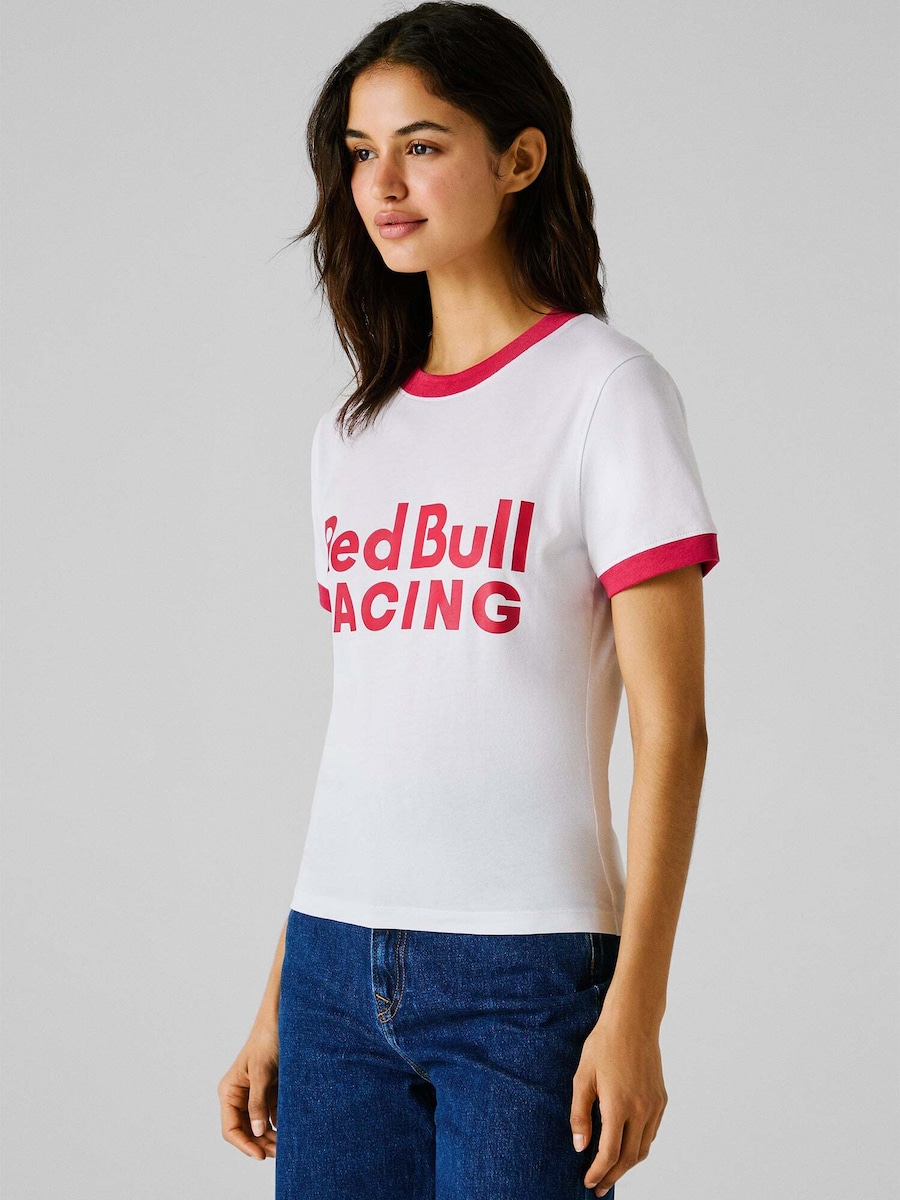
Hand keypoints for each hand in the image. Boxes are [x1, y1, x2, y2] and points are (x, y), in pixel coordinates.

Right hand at [218, 1023, 279, 1160]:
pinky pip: (272, 1114)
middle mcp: (240, 1096)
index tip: (260, 1155)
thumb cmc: (267, 1040)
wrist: (285, 1019)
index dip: (244, 1144)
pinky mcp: (270, 1091)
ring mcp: (255, 1094)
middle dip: (260, 1143)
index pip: (231, 1128)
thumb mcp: (262, 1072)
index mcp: (230, 1091)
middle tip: (278, 1153)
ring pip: (259, 1125)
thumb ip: (258, 1102)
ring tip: (285, 1146)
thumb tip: (255, 1132)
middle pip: (246, 1130)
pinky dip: (279, 1124)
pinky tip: (289, 1131)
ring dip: (270, 1137)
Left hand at [570, 999, 667, 1194]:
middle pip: (629, 1158)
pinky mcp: (661, 1099)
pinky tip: (626, 1145)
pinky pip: (651, 1133)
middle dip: (612, 1176)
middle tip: (599, 1186)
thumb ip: (580, 1115)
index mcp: (619, 1106)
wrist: (633, 1021)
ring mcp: (654, 1106)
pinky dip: (639, 1146)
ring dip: (627, 1164)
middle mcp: (641, 1110)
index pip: (610, 1154)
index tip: (588, 1182)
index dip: (598, 1172)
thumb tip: (580, 1147)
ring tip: (611, 1170)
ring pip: (643, 1149)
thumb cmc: (604, 1045)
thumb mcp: (583, 1077)